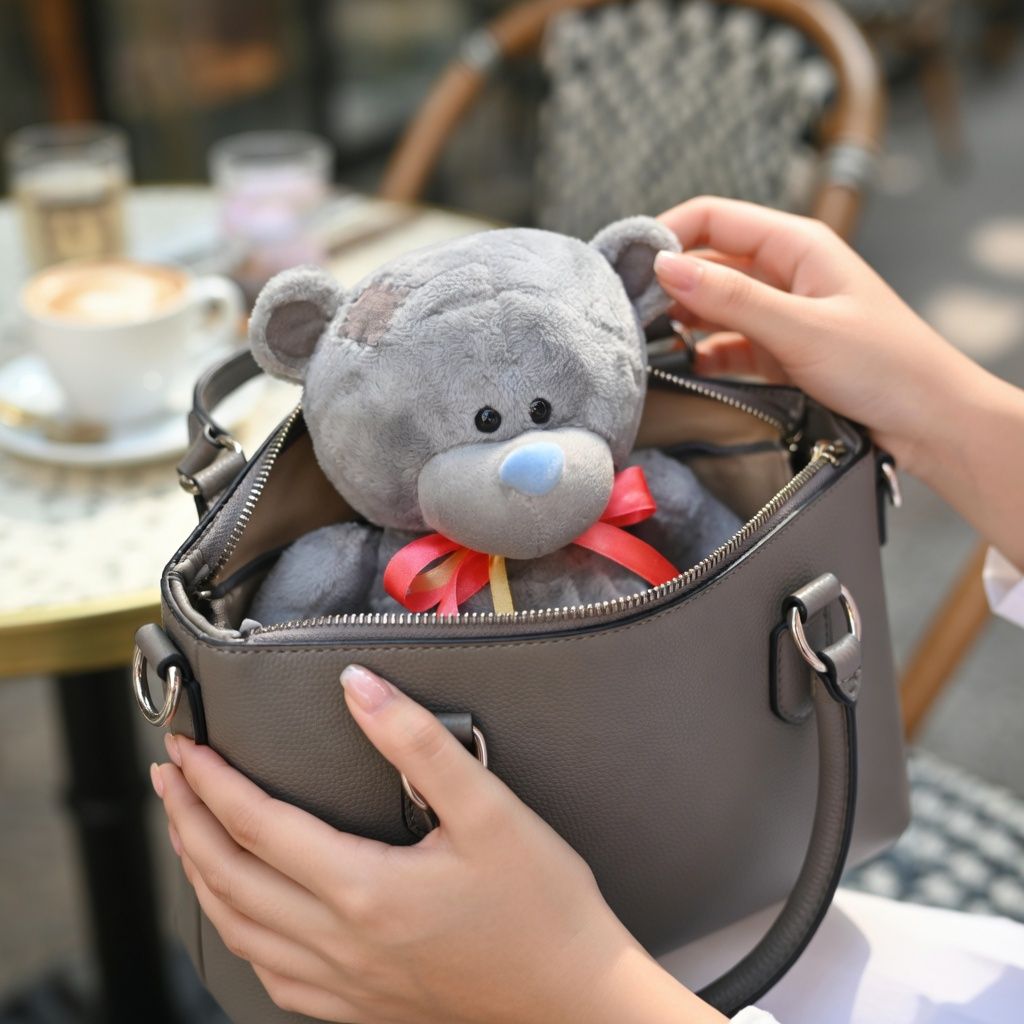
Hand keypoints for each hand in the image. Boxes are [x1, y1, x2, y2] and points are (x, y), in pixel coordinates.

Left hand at [152, 665, 723, 1023]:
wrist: (574, 998)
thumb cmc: (542, 907)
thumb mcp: (491, 811)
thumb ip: (419, 743)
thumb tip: (360, 688)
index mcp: (365, 890)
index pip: (258, 825)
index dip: (213, 782)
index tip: (185, 748)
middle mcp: (340, 943)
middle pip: (230, 878)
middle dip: (188, 823)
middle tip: (168, 779)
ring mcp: (344, 984)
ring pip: (239, 931)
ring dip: (201, 875)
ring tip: (188, 834)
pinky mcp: (359, 1007)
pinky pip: (271, 977)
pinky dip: (238, 937)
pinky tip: (244, 920)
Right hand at [655, 196, 1023, 567]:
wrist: (929, 421)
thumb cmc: (886, 366)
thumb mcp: (800, 329)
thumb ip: (731, 298)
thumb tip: (665, 266)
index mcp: (796, 245)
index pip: (713, 217)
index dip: (666, 233)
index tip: (627, 265)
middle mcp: (785, 272)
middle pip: (708, 260)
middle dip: (666, 282)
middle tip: (625, 312)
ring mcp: (780, 312)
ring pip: (713, 304)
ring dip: (681, 320)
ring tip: (645, 342)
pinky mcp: (778, 350)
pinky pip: (726, 343)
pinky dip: (702, 353)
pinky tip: (682, 368)